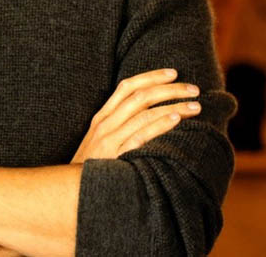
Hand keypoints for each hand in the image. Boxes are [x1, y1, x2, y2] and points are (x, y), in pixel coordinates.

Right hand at [71, 68, 200, 162]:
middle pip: (140, 96)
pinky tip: (176, 119)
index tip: (173, 73)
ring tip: (195, 106)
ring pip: (144, 113)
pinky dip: (159, 125)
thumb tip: (147, 114)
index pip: (127, 87)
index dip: (151, 76)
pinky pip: (141, 136)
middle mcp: (105, 124)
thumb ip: (117, 126)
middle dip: (170, 89)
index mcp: (102, 117)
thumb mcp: (99, 140)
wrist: (69, 191)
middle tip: (194, 89)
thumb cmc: (91, 167)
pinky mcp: (116, 157)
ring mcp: (110, 140)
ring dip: (173, 106)